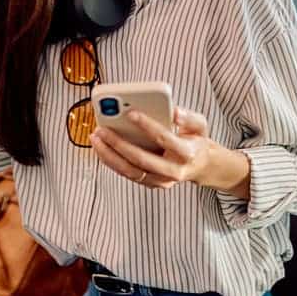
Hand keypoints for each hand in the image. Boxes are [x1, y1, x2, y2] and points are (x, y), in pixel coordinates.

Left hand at [90, 106, 250, 197]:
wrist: (200, 166)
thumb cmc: (196, 141)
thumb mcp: (200, 125)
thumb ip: (188, 117)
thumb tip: (173, 111)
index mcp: (186, 153)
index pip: (164, 139)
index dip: (147, 126)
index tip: (130, 113)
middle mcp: (173, 171)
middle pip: (141, 159)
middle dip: (118, 144)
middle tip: (102, 129)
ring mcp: (161, 181)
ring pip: (130, 171)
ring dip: (109, 155)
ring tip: (95, 138)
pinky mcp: (150, 184)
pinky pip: (127, 174)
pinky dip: (111, 161)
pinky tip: (100, 148)